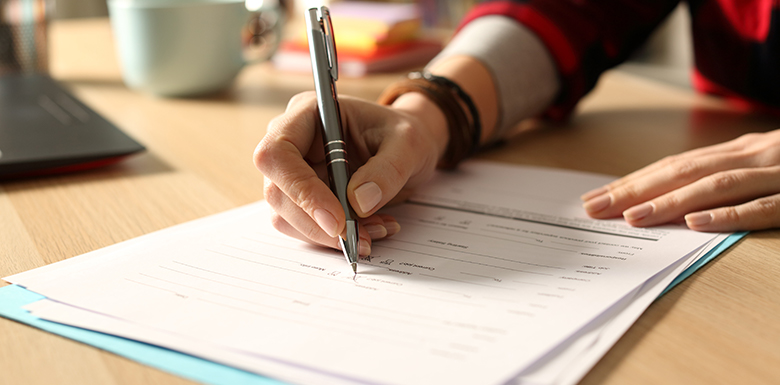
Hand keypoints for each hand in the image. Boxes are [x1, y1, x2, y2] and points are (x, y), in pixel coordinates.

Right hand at [254, 92, 447, 254]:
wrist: (408, 150)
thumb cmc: (404, 135)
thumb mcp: (409, 144)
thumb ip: (388, 170)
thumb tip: (359, 203)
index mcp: (308, 114)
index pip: (277, 153)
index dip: (300, 189)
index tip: (336, 220)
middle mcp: (292, 143)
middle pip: (277, 192)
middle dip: (318, 224)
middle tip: (361, 239)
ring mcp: (292, 173)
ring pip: (286, 217)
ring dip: (328, 236)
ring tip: (376, 230)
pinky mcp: (301, 199)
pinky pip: (304, 228)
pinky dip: (335, 238)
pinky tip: (370, 229)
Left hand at [581, 130, 779, 231]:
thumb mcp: (759, 163)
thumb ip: (721, 175)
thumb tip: (670, 197)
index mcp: (738, 151)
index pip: (673, 166)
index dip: (632, 181)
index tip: (594, 199)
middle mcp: (752, 156)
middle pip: (682, 172)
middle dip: (634, 190)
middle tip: (594, 209)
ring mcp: (778, 175)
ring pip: (715, 187)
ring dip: (670, 202)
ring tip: (633, 217)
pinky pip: (764, 207)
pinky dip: (729, 215)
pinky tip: (697, 223)